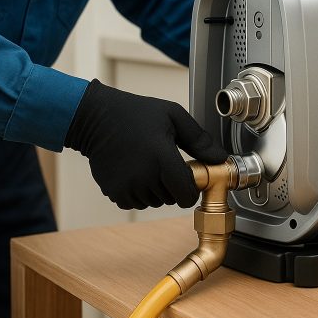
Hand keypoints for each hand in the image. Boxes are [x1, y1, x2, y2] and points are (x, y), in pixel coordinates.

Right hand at [64, 79, 227, 208]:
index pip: (186, 194)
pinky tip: (136, 172)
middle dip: (174, 185)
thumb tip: (221, 158)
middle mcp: (143, 176)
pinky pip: (136, 203)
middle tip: (166, 163)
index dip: (192, 189)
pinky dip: (140, 193)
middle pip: (172, 198)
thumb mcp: (173, 116)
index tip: (190, 176)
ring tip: (149, 164)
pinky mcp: (114, 192)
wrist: (96, 118)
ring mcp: (127, 186)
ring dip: (157, 190)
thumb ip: (199, 139)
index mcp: (161, 156)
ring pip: (155, 202)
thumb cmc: (137, 114)